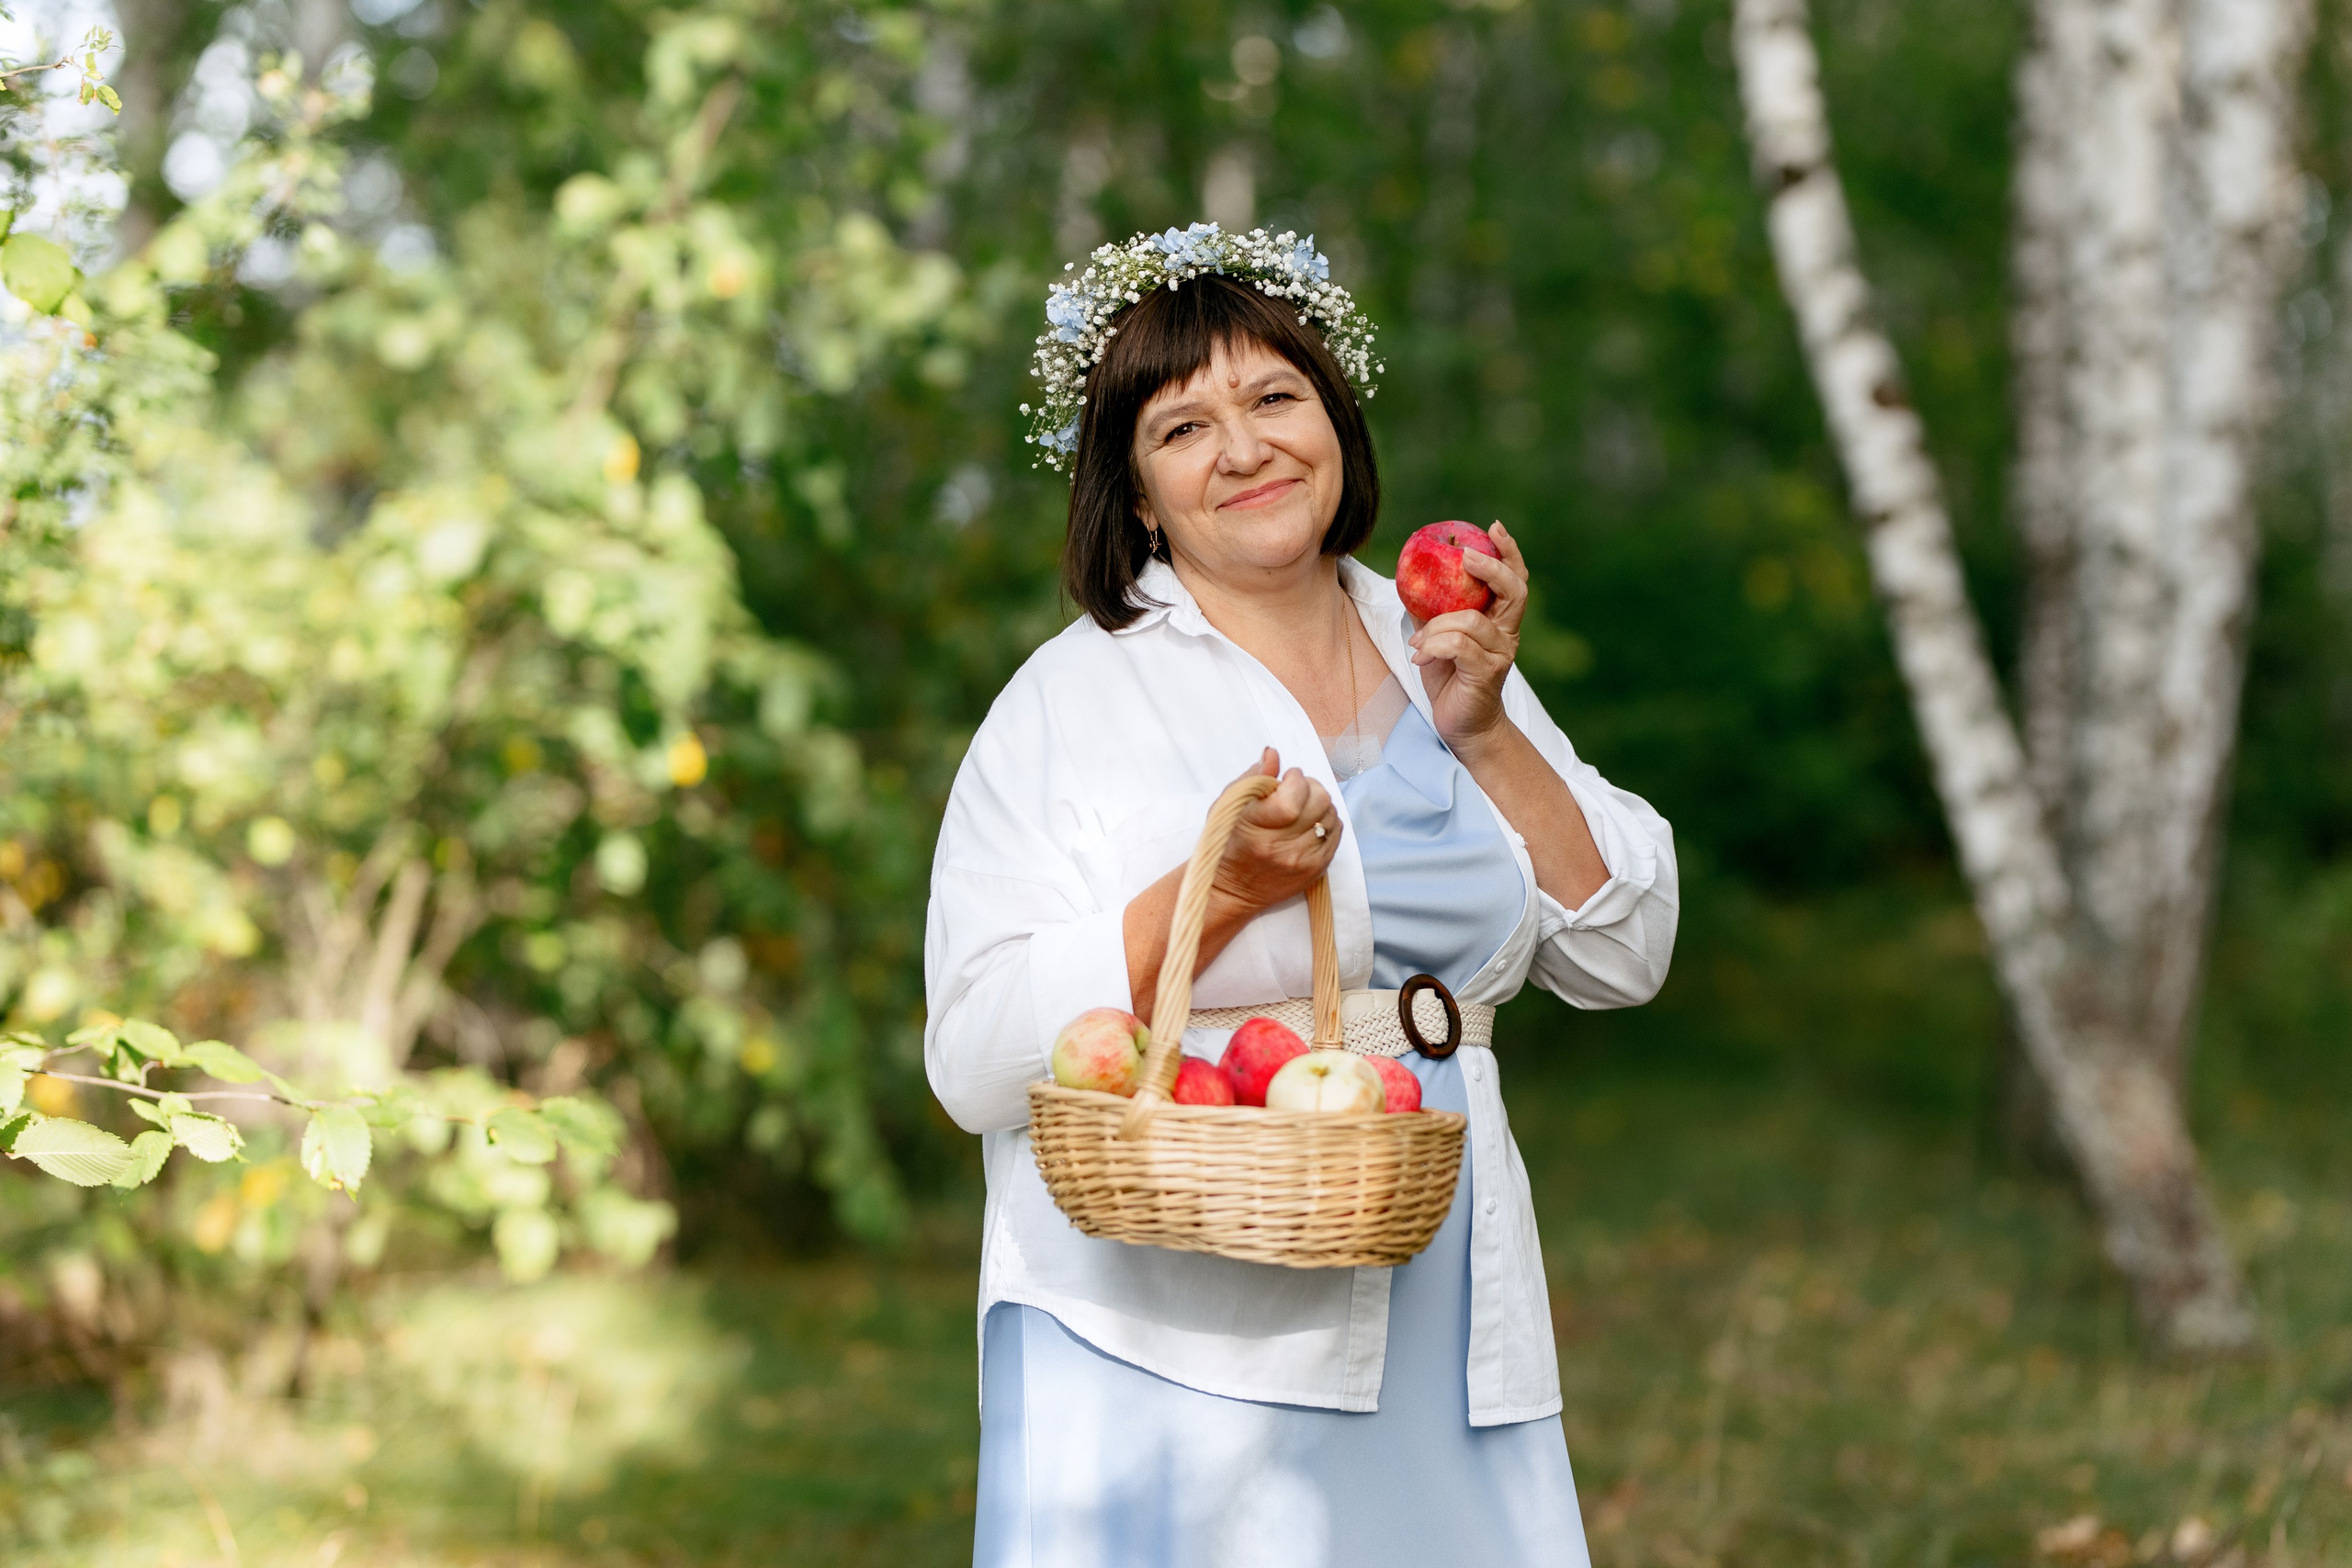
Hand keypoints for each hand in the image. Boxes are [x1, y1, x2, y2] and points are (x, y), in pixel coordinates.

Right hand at [1209, 748, 1341, 917]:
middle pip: (1320, 801)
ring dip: (1319, 805)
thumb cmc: (1227, 842)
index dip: (1296, 779)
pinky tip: (1309, 824)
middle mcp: (1282, 847)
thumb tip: (1273, 753)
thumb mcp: (1229, 806)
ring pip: (1331, 815)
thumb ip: (1253, 777)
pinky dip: (1326, 822)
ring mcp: (1302, 861)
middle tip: (1295, 791)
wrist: (1232, 888)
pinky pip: (1336, 834)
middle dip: (1310, 787)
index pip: (1294, 794)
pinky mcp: (1316, 870)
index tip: (1286, 779)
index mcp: (1257, 827)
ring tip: (1301, 809)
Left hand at [1410, 520, 1528, 760]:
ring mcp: (1500, 654)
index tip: (1493, 528)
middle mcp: (1507, 634)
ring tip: (1418, 642)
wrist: (1463, 726)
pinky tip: (1420, 657)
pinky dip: (1433, 645)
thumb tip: (1410, 579)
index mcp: (1499, 620)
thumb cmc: (1451, 680)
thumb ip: (1433, 610)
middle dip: (1491, 568)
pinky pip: (1458, 646)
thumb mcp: (1438, 638)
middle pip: (1514, 591)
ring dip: (1436, 626)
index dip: (1508, 552)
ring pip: (1470, 620)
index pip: (1515, 579)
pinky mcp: (1486, 673)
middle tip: (1466, 557)